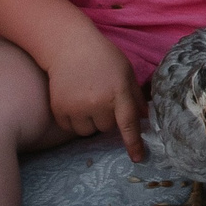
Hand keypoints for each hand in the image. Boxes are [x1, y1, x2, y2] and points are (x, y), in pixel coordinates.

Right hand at [42, 27, 145, 160]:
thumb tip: (145, 117)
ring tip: (86, 99)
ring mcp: (77, 107)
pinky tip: (74, 100)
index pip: (128, 123)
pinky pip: (70, 129)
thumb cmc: (102, 57)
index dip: (134, 143)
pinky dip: (73, 120)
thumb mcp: (125, 71)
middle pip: (107, 128)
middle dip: (106, 117)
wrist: (69, 46)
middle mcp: (98, 102)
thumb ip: (134, 95)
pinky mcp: (60, 109)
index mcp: (118, 91)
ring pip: (88, 132)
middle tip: (100, 97)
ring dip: (89, 121)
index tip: (137, 158)